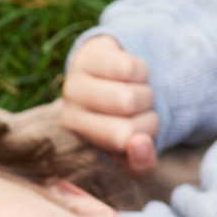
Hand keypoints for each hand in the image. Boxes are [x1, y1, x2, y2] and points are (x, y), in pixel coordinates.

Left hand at [60, 34, 159, 174]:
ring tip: (134, 93)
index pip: (124, 138)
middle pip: (129, 104)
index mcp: (78, 140)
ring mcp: (75, 80)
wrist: (112, 85)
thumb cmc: (125, 125)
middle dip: (148, 108)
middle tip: (138, 110)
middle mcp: (69, 111)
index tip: (140, 133)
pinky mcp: (89, 53)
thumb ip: (142, 164)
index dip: (147, 133)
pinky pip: (129, 66)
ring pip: (130, 88)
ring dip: (146, 90)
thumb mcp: (134, 154)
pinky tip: (129, 76)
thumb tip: (141, 143)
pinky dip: (141, 71)